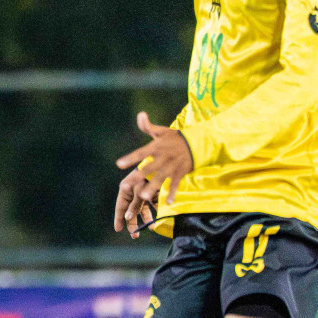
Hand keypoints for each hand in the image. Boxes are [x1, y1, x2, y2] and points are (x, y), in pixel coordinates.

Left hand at [113, 112, 194, 232]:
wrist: (199, 142)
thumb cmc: (176, 138)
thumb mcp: (162, 131)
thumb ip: (148, 126)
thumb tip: (140, 114)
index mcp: (156, 147)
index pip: (140, 153)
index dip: (130, 158)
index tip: (119, 164)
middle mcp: (163, 158)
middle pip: (147, 168)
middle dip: (136, 177)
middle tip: (124, 186)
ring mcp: (172, 166)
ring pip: (160, 178)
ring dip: (151, 187)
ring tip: (142, 197)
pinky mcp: (180, 173)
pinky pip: (175, 184)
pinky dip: (172, 193)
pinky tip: (167, 203)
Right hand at [113, 166, 159, 238]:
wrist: (164, 162)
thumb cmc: (148, 175)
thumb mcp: (140, 190)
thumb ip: (134, 204)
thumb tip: (127, 217)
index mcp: (125, 189)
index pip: (120, 207)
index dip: (119, 219)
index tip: (118, 230)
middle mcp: (133, 191)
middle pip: (131, 210)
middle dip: (133, 223)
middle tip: (135, 236)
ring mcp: (143, 192)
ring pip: (143, 209)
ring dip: (146, 219)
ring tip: (151, 227)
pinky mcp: (154, 192)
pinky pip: (152, 205)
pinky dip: (155, 211)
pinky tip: (159, 218)